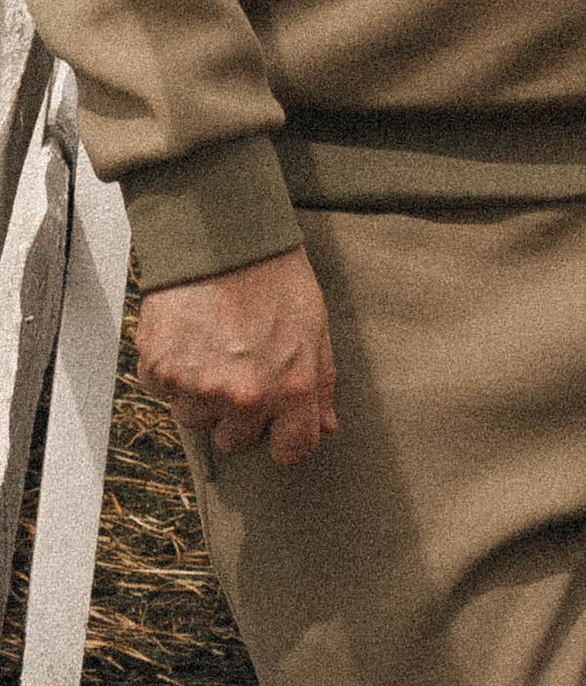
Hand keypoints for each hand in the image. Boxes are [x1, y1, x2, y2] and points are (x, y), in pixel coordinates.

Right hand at [135, 246, 337, 467]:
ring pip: (196, 419)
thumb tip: (324, 426)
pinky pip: (165, 392)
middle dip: (239, 413)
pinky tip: (189, 335)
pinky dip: (172, 371)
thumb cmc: (274, 275)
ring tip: (214, 344)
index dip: (284, 435)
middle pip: (236, 441)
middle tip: (242, 366)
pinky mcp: (160, 371)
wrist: (220, 234)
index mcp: (290, 388)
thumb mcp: (315, 324)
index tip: (278, 421)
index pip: (290, 451)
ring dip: (202, 393)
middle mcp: (244, 396)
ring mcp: (198, 387)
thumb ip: (321, 382)